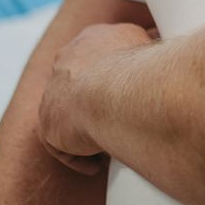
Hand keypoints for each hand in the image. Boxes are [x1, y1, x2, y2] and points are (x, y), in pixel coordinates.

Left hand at [38, 22, 152, 175]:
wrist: (112, 94)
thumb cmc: (138, 68)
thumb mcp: (149, 43)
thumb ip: (148, 43)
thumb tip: (155, 40)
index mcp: (91, 40)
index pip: (98, 57)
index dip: (112, 76)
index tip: (127, 94)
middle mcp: (66, 62)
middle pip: (78, 84)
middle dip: (95, 102)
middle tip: (118, 120)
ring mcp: (52, 94)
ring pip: (68, 115)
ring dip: (86, 131)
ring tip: (109, 147)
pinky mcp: (48, 125)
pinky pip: (60, 145)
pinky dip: (78, 157)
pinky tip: (96, 165)